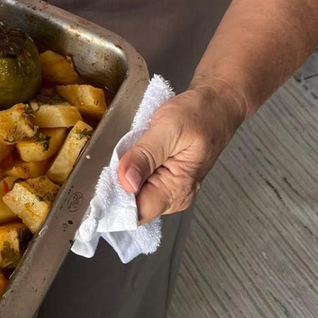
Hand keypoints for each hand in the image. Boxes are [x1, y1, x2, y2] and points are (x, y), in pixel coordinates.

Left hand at [117, 82, 246, 224]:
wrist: (218, 104)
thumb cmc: (199, 114)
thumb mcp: (168, 128)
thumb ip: (144, 156)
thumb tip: (126, 182)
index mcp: (178, 189)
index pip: (138, 212)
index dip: (115, 202)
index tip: (99, 185)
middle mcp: (175, 196)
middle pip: (132, 205)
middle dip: (117, 187)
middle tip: (116, 159)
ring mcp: (170, 189)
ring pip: (133, 195)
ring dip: (123, 177)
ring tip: (128, 153)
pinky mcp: (165, 180)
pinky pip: (139, 183)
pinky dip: (130, 171)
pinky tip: (133, 156)